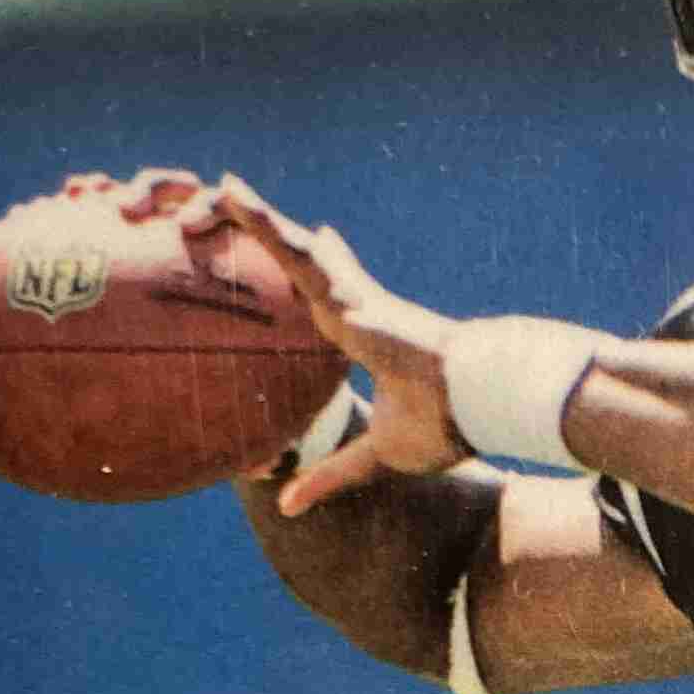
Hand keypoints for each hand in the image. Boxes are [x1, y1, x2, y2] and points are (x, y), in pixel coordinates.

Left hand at [208, 178, 465, 510]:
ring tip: (220, 185)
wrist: (474, 401)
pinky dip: (261, 221)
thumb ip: (329, 475)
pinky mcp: (343, 290)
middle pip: (302, 266)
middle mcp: (355, 309)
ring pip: (291, 248)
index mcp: (366, 339)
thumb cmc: (443, 424)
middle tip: (240, 209)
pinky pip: (291, 248)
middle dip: (274, 238)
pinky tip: (233, 193)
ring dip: (253, 216)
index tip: (319, 244)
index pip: (330, 300)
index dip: (321, 274)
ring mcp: (349, 296)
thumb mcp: (374, 456)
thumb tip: (287, 508)